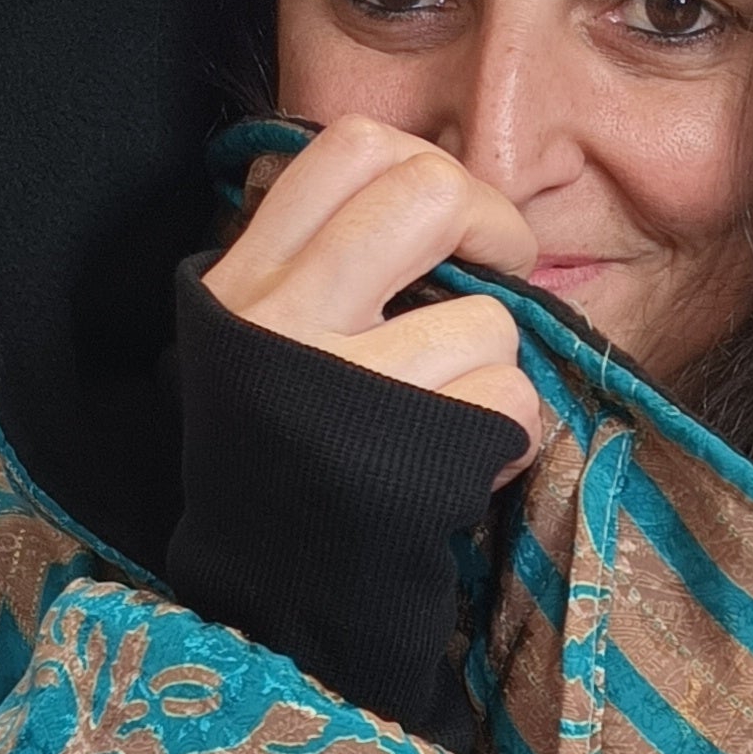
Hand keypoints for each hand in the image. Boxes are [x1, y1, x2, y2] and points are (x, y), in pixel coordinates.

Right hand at [204, 117, 543, 468]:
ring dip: (498, 370)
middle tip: (503, 269)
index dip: (427, 164)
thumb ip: (320, 267)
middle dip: (495, 224)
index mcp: (242, 280)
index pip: (349, 147)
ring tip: (457, 416)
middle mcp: (276, 319)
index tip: (450, 223)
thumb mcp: (262, 348)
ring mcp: (335, 388)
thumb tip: (443, 203)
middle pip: (425, 192)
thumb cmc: (289, 466)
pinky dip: (510, 438)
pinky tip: (466, 468)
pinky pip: (508, 402)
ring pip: (485, 318)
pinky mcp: (394, 459)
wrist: (269, 607)